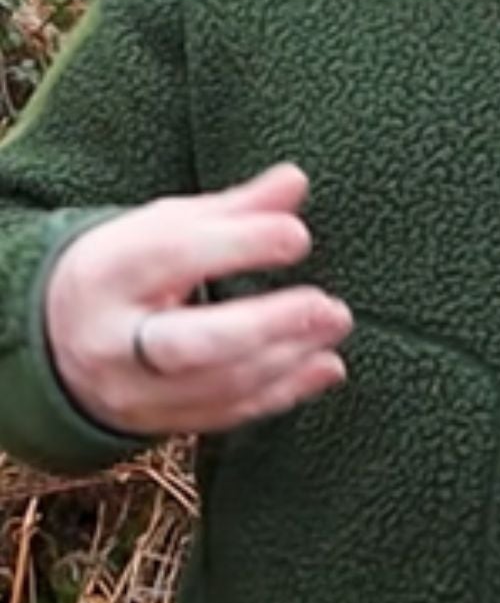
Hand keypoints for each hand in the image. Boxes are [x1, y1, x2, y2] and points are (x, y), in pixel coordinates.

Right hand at [44, 163, 352, 436]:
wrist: (60, 339)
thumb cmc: (128, 269)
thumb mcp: (164, 227)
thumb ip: (234, 208)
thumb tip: (296, 180)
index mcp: (107, 274)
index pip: (170, 257)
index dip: (239, 245)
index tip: (297, 235)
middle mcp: (113, 341)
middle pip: (188, 343)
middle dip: (266, 325)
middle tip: (327, 305)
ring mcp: (134, 391)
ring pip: (216, 386)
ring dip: (288, 358)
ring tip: (335, 324)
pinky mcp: (160, 423)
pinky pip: (227, 415)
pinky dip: (283, 393)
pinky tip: (326, 367)